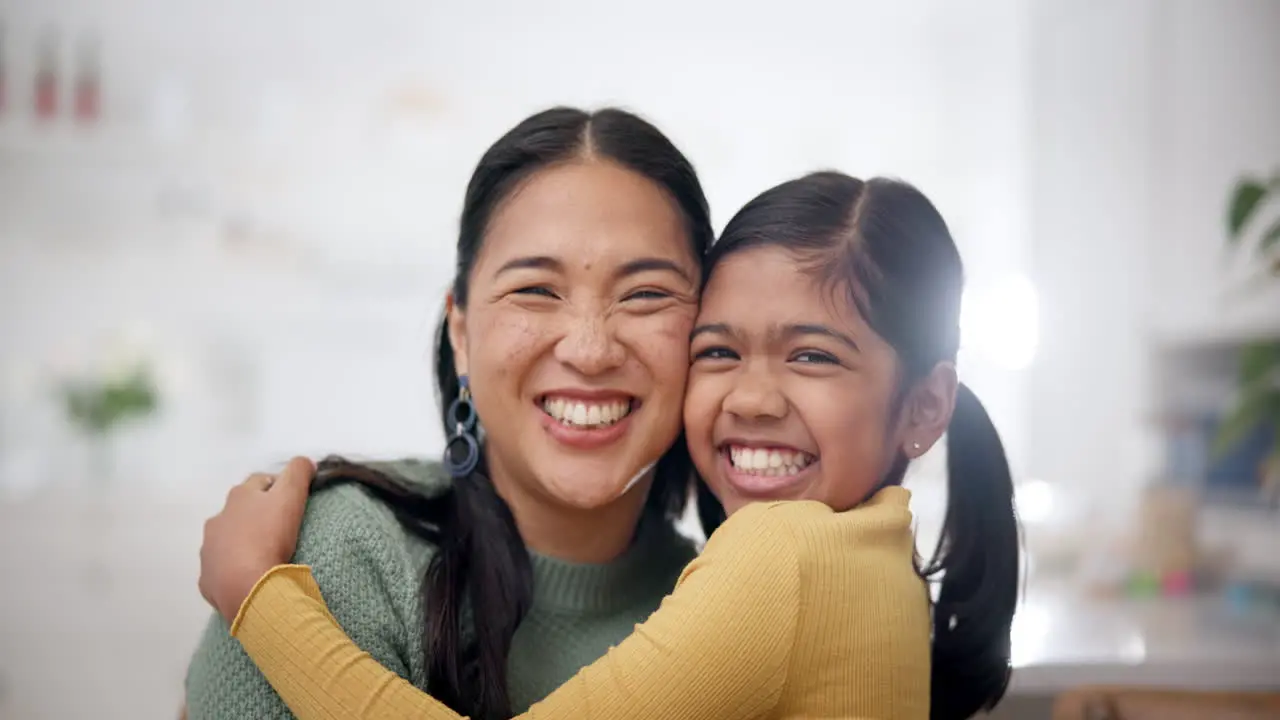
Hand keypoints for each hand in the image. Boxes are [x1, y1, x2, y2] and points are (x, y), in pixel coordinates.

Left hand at [199, 456, 314, 622]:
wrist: (246, 586)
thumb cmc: (269, 538)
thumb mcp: (290, 498)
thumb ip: (298, 473)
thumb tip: (305, 461)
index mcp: (238, 497)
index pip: (260, 482)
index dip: (278, 486)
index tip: (292, 499)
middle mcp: (218, 520)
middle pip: (240, 510)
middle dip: (256, 514)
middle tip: (279, 527)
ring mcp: (209, 549)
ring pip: (226, 539)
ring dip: (241, 541)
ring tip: (263, 554)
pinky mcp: (207, 578)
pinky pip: (220, 569)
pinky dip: (232, 569)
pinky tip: (248, 577)